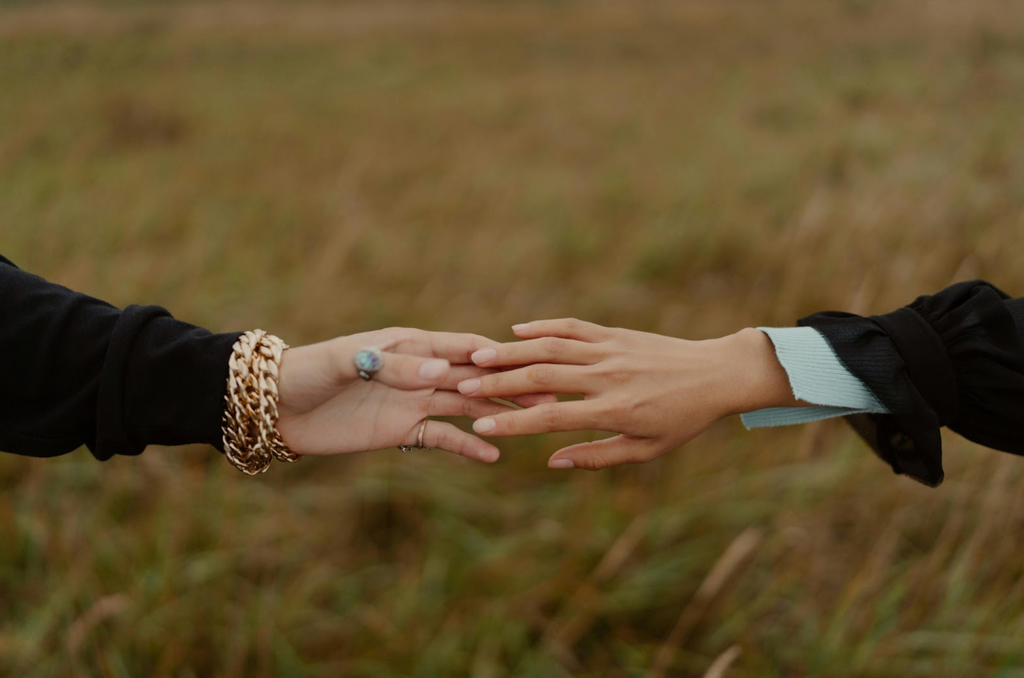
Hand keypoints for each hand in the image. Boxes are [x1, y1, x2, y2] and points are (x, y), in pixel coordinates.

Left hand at [275, 327, 551, 462]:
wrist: (276, 407)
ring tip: (532, 424)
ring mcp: (414, 401)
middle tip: (548, 397)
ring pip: (467, 407)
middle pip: (475, 379)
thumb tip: (441, 370)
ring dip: (497, 414)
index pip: (463, 348)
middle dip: (510, 386)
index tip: (529, 365)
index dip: (495, 356)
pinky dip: (467, 446)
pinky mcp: (402, 431)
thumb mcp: (346, 362)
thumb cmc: (308, 371)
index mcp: (410, 345)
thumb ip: (393, 365)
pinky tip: (494, 455)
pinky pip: (442, 438)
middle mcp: (420, 371)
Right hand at [456, 320, 798, 469]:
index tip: (481, 426)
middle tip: (464, 384)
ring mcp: (609, 350)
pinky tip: (517, 331)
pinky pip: (573, 327)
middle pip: (542, 376)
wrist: (716, 373)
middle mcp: (607, 377)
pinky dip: (543, 327)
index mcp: (614, 410)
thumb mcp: (646, 449)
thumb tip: (552, 462)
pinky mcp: (614, 333)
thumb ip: (597, 455)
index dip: (512, 423)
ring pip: (551, 347)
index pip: (552, 417)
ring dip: (512, 351)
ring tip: (478, 355)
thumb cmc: (683, 419)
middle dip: (499, 382)